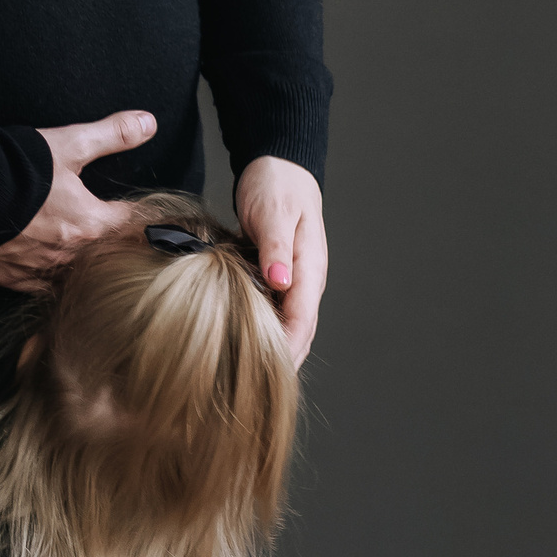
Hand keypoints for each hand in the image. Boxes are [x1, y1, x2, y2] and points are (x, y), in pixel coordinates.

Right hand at [0, 112, 159, 290]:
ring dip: (81, 268)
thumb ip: (112, 134)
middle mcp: (69, 255)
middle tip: (121, 244)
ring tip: (84, 258)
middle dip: (113, 249)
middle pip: (104, 258)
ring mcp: (38, 270)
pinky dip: (46, 279)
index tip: (156, 223)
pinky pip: (38, 288)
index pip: (133, 227)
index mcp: (90, 224)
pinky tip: (47, 271)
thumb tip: (148, 123)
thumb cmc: (15, 167)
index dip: (144, 221)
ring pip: (72, 278)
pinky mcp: (9, 278)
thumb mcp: (69, 143)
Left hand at [234, 156, 327, 363]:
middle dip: (282, 360)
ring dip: (276, 350)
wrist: (279, 166)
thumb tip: (281, 282)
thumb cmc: (276, 186)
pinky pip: (278, 312)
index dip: (286, 348)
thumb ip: (277, 247)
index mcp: (310, 268)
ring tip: (249, 380)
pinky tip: (246, 346)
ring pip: (291, 325)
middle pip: (300, 331)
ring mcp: (295, 280)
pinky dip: (267, 331)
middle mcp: (306, 280)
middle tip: (253, 390)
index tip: (265, 374)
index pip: (301, 320)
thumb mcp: (273, 212)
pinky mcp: (281, 277)